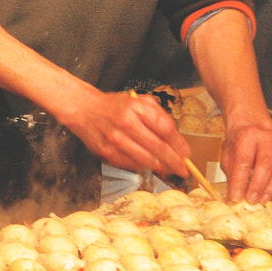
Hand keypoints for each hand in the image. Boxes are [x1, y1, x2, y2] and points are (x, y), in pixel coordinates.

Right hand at [58, 87, 188, 175]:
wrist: (84, 110)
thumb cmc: (115, 106)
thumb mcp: (140, 101)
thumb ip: (159, 117)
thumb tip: (177, 141)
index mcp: (137, 108)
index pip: (165, 129)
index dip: (179, 144)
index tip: (187, 153)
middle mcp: (126, 124)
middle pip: (158, 148)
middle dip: (174, 161)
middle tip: (183, 168)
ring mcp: (115, 140)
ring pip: (146, 161)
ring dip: (161, 167)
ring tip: (169, 169)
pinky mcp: (106, 153)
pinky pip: (131, 165)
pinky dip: (143, 166)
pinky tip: (149, 164)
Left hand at [221, 121, 271, 202]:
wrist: (254, 127)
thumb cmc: (239, 143)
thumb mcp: (228, 156)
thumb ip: (231, 175)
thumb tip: (234, 196)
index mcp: (248, 136)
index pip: (244, 161)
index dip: (239, 182)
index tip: (235, 197)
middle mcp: (267, 138)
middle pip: (266, 164)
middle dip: (258, 186)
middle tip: (251, 200)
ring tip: (263, 199)